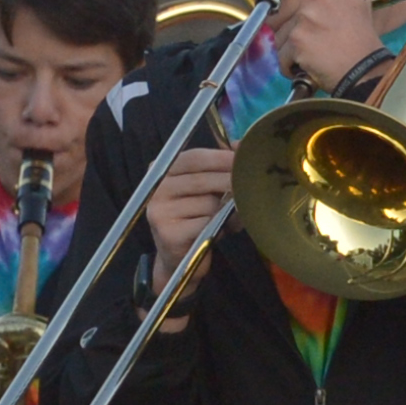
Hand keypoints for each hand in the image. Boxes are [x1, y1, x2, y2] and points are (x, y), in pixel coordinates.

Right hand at [141, 135, 235, 277]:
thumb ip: (221, 167)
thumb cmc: (198, 219)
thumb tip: (242, 144)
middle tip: (249, 189)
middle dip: (230, 183)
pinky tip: (214, 233)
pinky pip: (206, 224)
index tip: (243, 159)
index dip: (221, 157)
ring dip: (224, 213)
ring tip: (224, 220)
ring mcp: (159, 211)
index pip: (193, 157)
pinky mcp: (168, 233)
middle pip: (202, 179)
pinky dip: (217, 228)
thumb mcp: (210, 190)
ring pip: (208, 204)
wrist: (180, 260)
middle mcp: (156, 189)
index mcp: (163, 171)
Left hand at [260, 0, 392, 93]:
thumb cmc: (360, 37)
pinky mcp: (296, 42)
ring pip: (277, 30)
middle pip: (276, 2)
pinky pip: (280, 53)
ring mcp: (303, 19)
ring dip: (289, 43)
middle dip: (286, 20)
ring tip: (313, 47)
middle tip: (309, 31)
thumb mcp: (354, 0)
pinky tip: (309, 62)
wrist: (364, 69)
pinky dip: (290, 62)